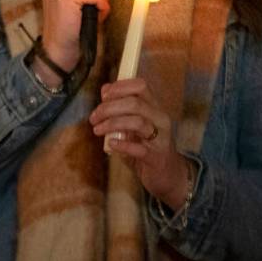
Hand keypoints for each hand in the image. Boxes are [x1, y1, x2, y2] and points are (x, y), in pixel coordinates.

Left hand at [89, 78, 191, 209]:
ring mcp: (160, 138)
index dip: (120, 87)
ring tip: (98, 130)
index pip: (140, 86)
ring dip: (112, 124)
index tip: (103, 97)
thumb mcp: (132, 124)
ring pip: (138, 122)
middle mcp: (160, 119)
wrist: (167, 175)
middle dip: (109, 108)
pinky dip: (122, 145)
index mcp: (154, 107)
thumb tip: (105, 90)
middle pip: (135, 103)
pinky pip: (139, 148)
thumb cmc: (146, 146)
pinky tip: (111, 144)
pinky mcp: (156, 158)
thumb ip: (120, 107)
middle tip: (94, 117)